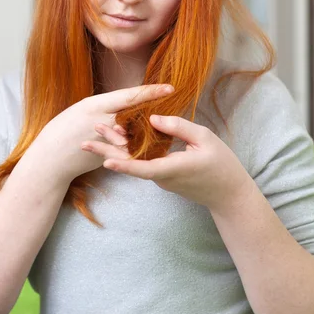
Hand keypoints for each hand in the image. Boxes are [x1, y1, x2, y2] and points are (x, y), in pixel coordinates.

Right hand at [35, 84, 173, 184]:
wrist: (50, 158)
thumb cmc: (64, 130)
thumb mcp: (82, 112)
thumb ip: (105, 108)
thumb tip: (127, 104)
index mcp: (95, 104)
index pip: (128, 96)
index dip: (150, 92)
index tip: (170, 88)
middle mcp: (101, 119)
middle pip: (135, 113)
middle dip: (155, 109)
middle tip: (175, 104)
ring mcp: (104, 139)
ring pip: (134, 132)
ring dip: (149, 129)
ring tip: (168, 124)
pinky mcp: (107, 154)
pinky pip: (128, 149)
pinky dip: (140, 146)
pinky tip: (154, 144)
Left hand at [81, 114, 253, 210]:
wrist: (228, 194)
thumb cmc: (221, 164)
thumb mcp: (204, 138)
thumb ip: (178, 127)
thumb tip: (152, 119)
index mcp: (172, 169)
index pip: (143, 169)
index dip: (124, 164)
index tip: (105, 160)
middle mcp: (161, 176)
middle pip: (131, 164)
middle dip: (107, 151)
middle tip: (85, 140)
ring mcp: (161, 178)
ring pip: (135, 162)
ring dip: (116, 148)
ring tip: (97, 132)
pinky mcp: (163, 176)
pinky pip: (144, 162)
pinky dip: (130, 150)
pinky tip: (120, 136)